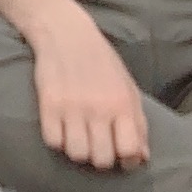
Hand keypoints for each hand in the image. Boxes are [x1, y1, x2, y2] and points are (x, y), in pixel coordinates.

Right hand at [28, 7, 148, 170]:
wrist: (65, 32)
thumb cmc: (101, 62)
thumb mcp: (128, 88)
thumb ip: (138, 123)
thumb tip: (143, 158)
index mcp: (122, 103)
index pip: (129, 151)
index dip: (126, 160)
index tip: (120, 153)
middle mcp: (98, 107)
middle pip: (101, 159)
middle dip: (100, 157)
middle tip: (96, 144)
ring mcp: (72, 107)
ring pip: (76, 154)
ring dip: (78, 150)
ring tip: (78, 137)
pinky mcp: (48, 103)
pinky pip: (53, 141)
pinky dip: (57, 139)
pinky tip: (61, 127)